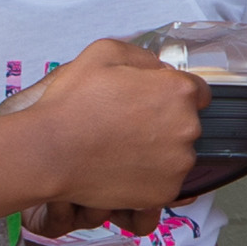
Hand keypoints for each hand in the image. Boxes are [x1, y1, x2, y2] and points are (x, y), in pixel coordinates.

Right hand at [12, 36, 205, 216]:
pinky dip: (147, 177)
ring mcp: (178, 164)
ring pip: (176, 155)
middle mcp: (187, 128)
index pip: (197, 92)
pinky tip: (120, 167)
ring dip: (157, 151)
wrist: (49, 152)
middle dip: (164, 122)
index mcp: (178, 91)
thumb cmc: (72, 104)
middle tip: (127, 125)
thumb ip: (143, 57)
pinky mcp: (164, 192)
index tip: (153, 101)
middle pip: (187, 124)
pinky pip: (164, 182)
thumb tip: (159, 69)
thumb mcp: (105, 52)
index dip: (171, 94)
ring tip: (120, 148)